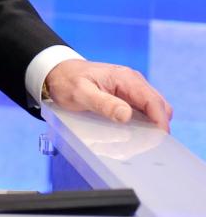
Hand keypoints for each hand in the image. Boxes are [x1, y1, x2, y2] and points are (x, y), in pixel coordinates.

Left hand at [44, 60, 172, 131]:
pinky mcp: (125, 95)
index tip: (158, 141)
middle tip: (145, 144)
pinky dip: (142, 122)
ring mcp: (130, 88)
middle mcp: (132, 81)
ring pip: (152, 109)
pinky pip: (142, 110)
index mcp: (125, 78)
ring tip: (137, 141)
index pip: (153, 101)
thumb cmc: (67, 81)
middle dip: (157, 125)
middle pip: (158, 106)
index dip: (160, 122)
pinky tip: (130, 133)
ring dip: (150, 125)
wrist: (56, 71)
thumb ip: (103, 104)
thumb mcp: (81, 93)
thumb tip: (127, 115)